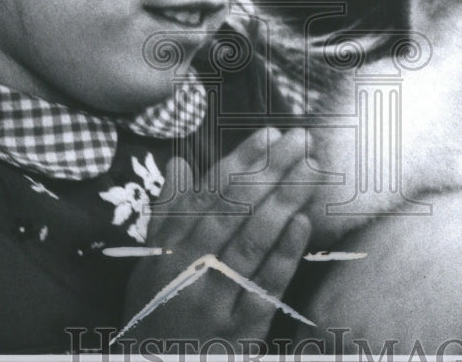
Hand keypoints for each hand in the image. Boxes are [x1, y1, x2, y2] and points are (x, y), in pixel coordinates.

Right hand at [122, 128, 311, 342]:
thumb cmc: (157, 314)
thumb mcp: (151, 263)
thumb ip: (169, 212)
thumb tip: (180, 162)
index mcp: (170, 247)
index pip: (210, 192)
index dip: (242, 159)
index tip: (270, 133)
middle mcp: (190, 267)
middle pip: (234, 209)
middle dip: (270, 169)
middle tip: (301, 140)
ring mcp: (216, 298)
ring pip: (252, 240)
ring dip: (283, 199)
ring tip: (311, 169)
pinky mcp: (241, 329)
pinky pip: (264, 286)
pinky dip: (284, 253)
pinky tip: (303, 222)